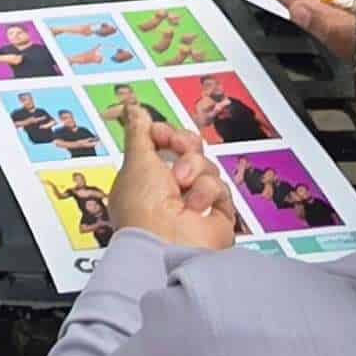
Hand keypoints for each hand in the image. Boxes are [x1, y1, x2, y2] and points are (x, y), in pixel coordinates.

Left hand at [100, 103, 240, 252]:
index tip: (161, 133)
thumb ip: (139, 132)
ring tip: (183, 187)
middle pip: (189, 151)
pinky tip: (197, 206)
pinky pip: (222, 188)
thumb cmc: (143, 211)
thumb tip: (133, 109)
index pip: (163, 143)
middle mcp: (169, 191)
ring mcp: (193, 203)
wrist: (167, 246)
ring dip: (196, 171)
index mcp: (145, 179)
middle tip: (180, 149)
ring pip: (207, 166)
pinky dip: (209, 192)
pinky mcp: (216, 215)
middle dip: (186, 147)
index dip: (165, 133)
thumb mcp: (136, 160)